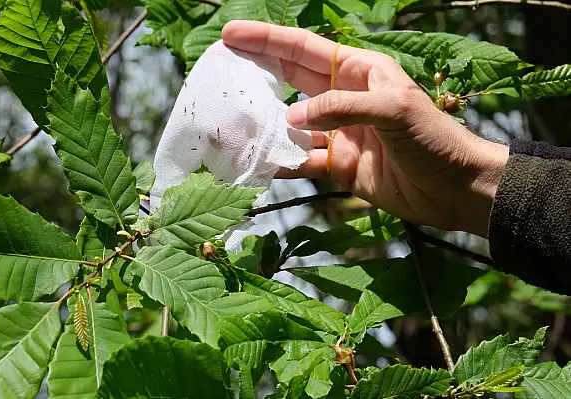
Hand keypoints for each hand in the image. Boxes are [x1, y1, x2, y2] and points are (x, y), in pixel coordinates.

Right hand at [222, 20, 508, 236]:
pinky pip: (301, 159)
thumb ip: (341, 107)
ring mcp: (339, 132)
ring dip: (262, 121)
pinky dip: (280, 161)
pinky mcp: (338, 165)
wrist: (454, 189)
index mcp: (358, 71)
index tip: (232, 36)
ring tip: (228, 119)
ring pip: (290, 122)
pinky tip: (258, 161)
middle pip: (289, 79)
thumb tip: (291, 120)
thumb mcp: (393, 109)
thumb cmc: (433, 139)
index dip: (267, 40)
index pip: (304, 49)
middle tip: (218, 67)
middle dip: (255, 71)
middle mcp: (343, 98)